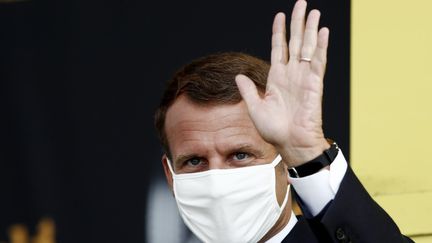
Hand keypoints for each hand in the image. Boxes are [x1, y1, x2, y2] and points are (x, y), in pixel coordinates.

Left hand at [235, 0, 329, 166]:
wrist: (290, 143)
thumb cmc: (274, 130)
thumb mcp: (255, 108)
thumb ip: (248, 90)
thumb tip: (238, 76)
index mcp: (277, 78)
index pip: (279, 49)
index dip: (278, 32)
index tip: (280, 16)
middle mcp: (291, 74)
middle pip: (295, 42)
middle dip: (297, 23)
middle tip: (301, 4)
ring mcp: (303, 77)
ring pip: (308, 47)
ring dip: (310, 29)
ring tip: (313, 11)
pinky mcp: (314, 84)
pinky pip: (318, 61)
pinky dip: (321, 46)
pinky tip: (322, 31)